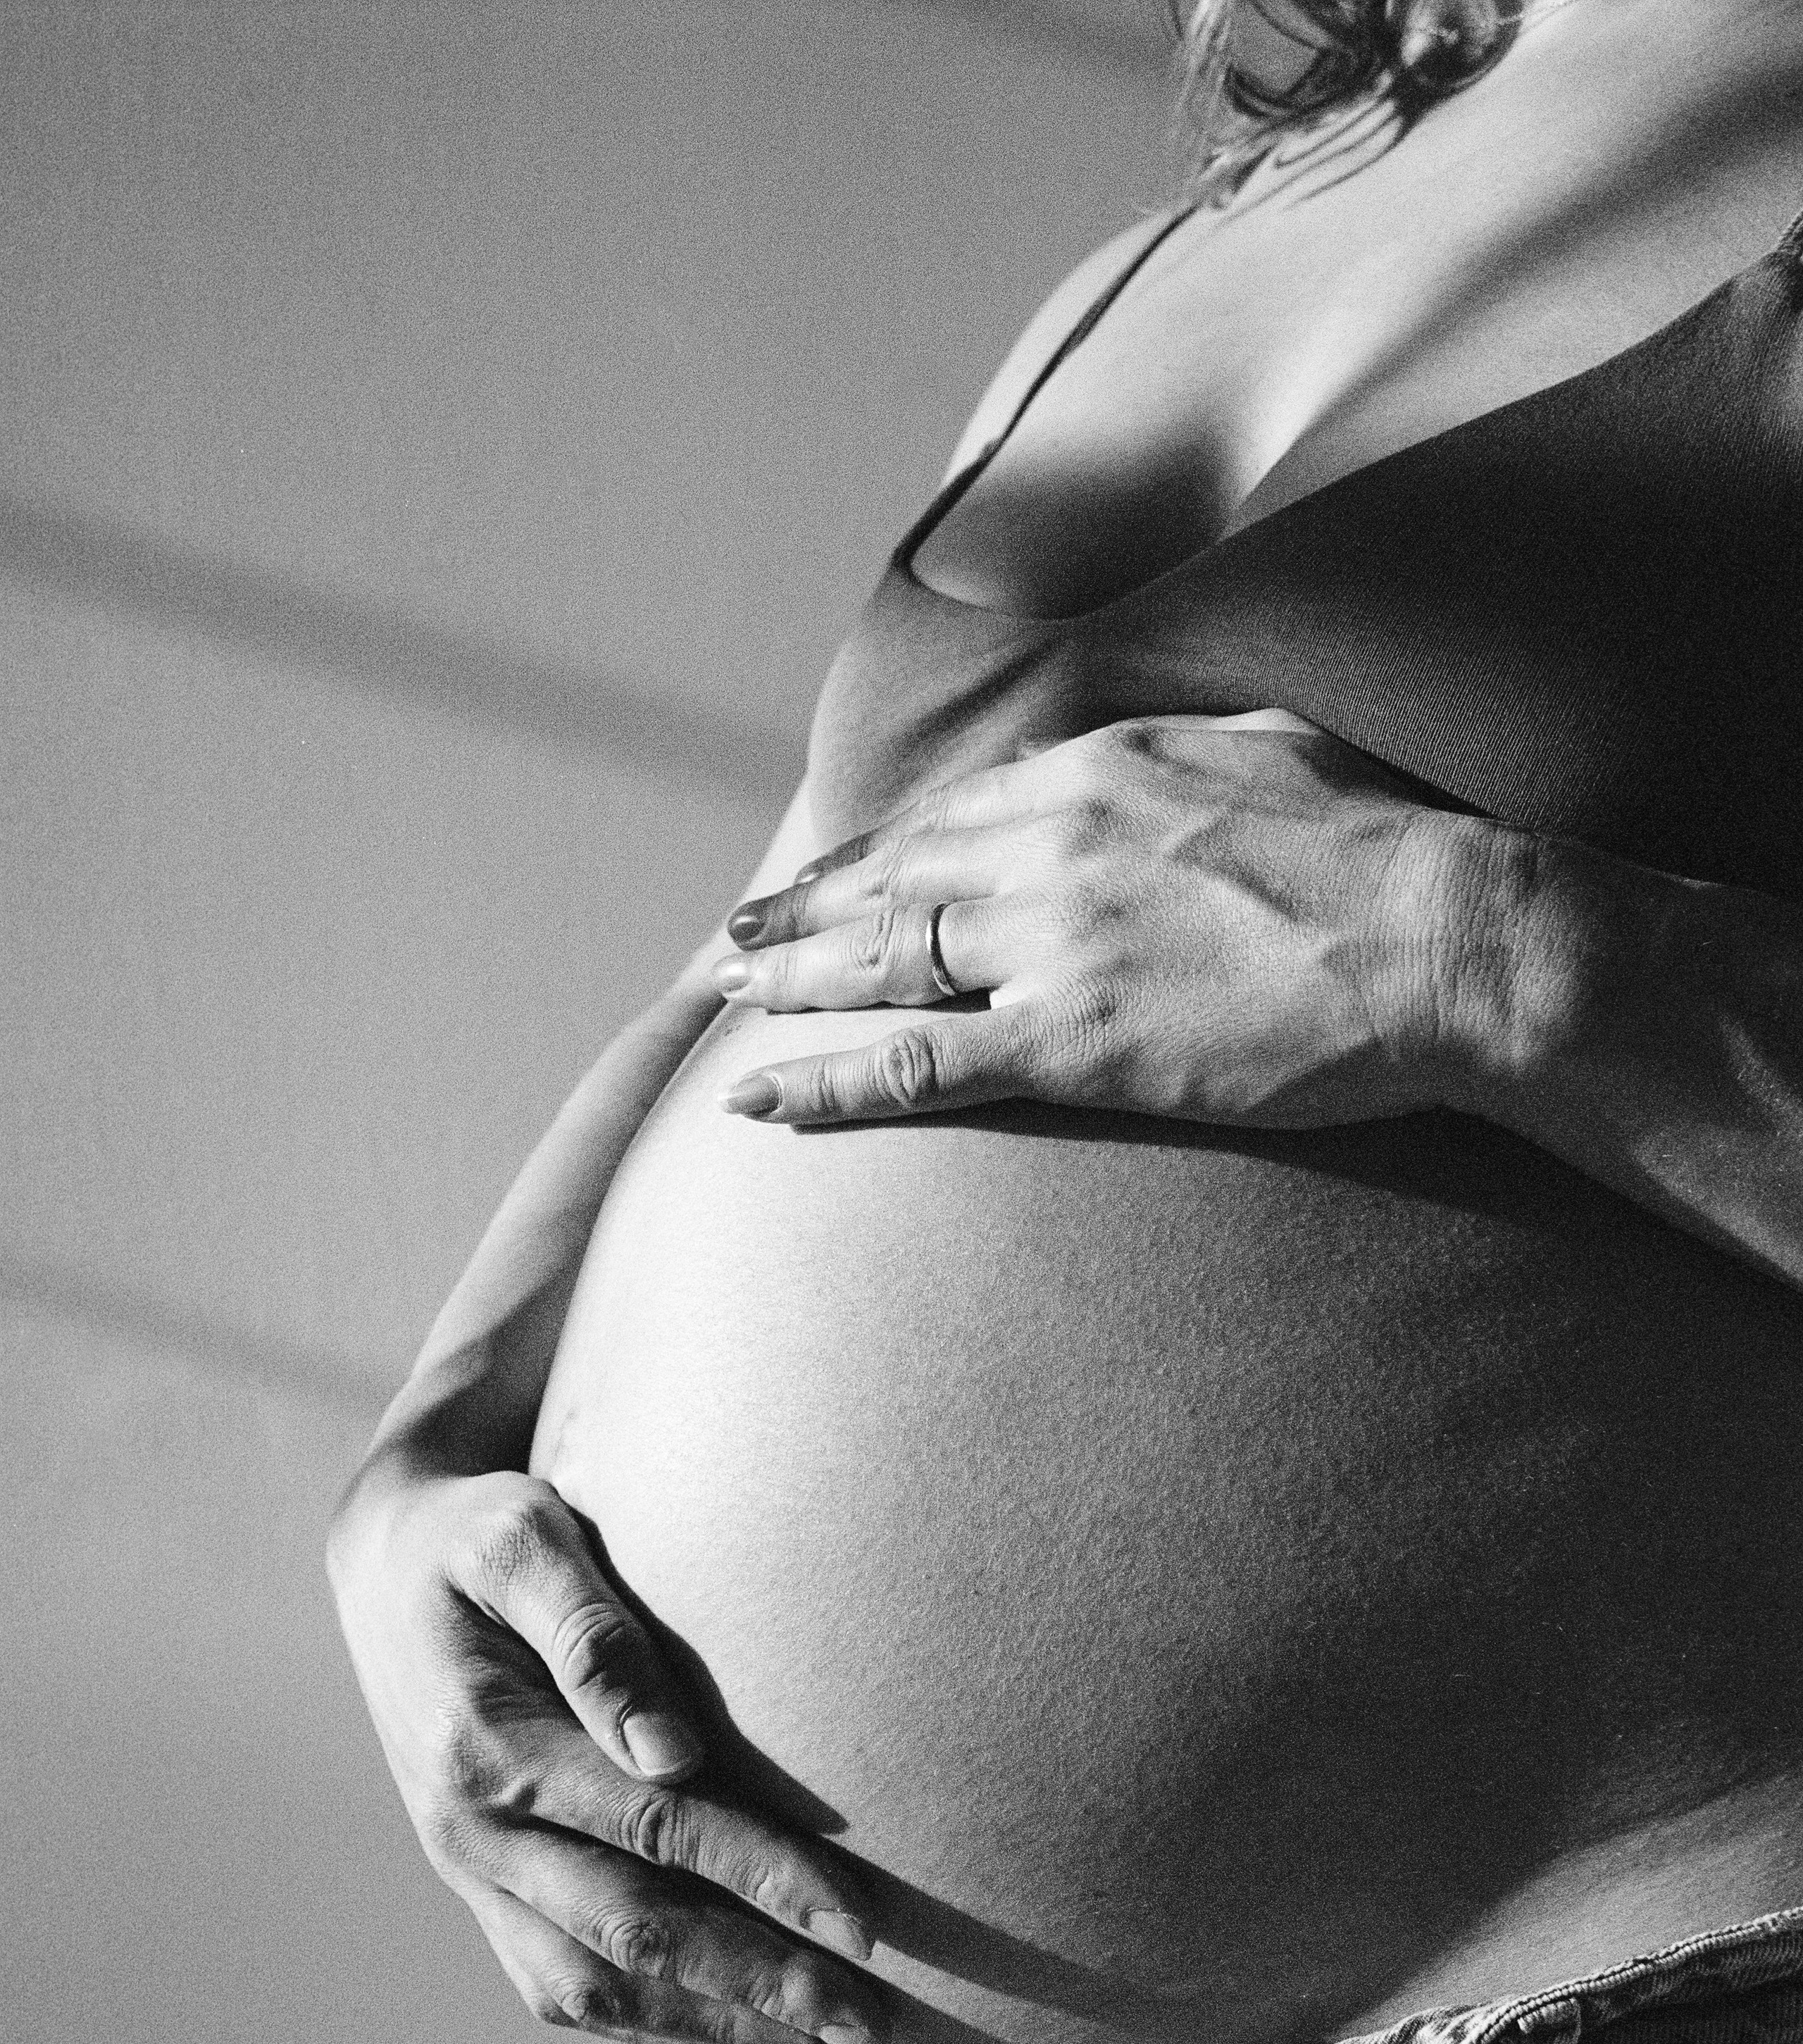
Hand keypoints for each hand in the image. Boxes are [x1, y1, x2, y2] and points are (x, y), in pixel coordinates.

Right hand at [327, 1459, 890, 2043]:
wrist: (383, 1560)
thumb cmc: (475, 1534)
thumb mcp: (522, 1538)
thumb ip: (593, 1635)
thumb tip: (673, 1753)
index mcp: (486, 1746)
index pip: (652, 1830)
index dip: (761, 1881)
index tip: (859, 1926)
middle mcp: (469, 1831)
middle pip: (631, 1933)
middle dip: (758, 1986)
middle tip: (870, 2028)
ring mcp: (469, 1871)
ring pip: (593, 1985)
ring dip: (713, 2025)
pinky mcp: (479, 1887)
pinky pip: (558, 1984)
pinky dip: (648, 2023)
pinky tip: (732, 2040)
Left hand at [710, 715, 1488, 1129]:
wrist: (1440, 935)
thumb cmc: (1382, 848)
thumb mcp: (1271, 745)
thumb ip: (1187, 748)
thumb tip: (1158, 750)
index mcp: (1095, 770)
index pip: (945, 816)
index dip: (867, 852)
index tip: (821, 873)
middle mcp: (1050, 846)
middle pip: (890, 881)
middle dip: (803, 911)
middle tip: (737, 936)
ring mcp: (1054, 944)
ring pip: (882, 963)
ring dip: (794, 982)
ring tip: (731, 997)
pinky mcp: (1075, 1042)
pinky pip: (919, 1065)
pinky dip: (828, 1083)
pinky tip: (762, 1097)